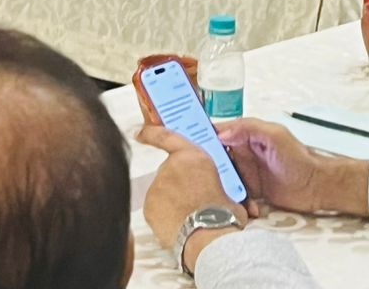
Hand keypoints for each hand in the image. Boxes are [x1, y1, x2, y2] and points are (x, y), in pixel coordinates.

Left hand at [138, 126, 248, 261]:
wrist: (208, 237)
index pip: (166, 136)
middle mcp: (172, 166)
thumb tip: (218, 195)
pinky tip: (178, 224)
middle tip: (191, 201)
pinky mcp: (149, 205)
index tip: (140, 132)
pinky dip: (163, 215)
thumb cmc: (223, 214)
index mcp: (194, 156)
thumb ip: (213, 184)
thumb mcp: (228, 190)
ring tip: (189, 217)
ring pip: (161, 192)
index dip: (151, 132)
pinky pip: (155, 208)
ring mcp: (158, 185)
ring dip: (171, 201)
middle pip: (169, 172)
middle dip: (177, 184)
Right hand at [214, 119, 368, 217]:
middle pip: (214, 159)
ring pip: (222, 180)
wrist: (316, 187)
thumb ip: (250, 129)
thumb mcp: (275, 136)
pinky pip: (234, 196)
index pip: (216, 133)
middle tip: (203, 181)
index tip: (185, 147)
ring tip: (227, 199)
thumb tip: (221, 134)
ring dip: (223, 190)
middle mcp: (241, 153)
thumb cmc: (299, 158)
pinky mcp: (249, 191)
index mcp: (245, 135)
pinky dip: (237, 204)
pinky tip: (249, 210)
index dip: (200, 137)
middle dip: (207, 170)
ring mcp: (244, 173)